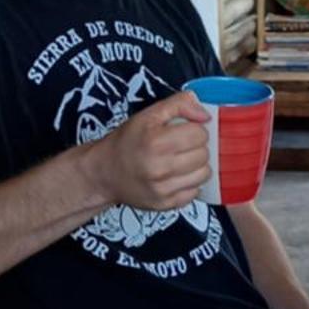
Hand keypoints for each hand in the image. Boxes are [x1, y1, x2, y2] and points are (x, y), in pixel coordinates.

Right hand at [87, 91, 210, 210]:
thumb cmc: (126, 143)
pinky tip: (176, 176)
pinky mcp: (165, 204)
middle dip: (196, 147)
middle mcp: (159, 168)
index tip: (185, 131)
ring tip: (180, 161)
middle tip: (180, 146)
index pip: (200, 134)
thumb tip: (204, 114)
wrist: (104, 172)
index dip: (195, 129)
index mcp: (156, 142)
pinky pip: (195, 192)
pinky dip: (189, 183)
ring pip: (204, 174)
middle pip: (204, 154)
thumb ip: (180, 104)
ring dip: (196, 166)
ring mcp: (162, 189)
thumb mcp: (149, 114)